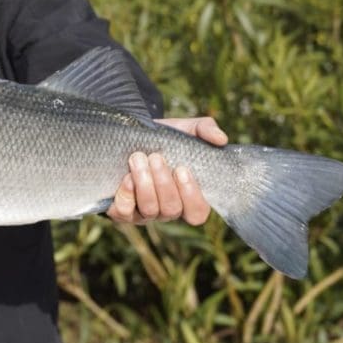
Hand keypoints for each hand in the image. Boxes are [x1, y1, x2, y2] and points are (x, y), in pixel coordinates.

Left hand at [106, 117, 228, 225]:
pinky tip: (126, 177)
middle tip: (156, 157)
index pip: (197, 213)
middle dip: (164, 183)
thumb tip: (221, 139)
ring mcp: (144, 212)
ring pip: (150, 210)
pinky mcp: (122, 210)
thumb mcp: (186, 129)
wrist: (130, 134)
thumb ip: (206, 130)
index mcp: (187, 196)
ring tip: (138, 158)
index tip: (182, 169)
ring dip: (145, 184)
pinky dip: (127, 195)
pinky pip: (124, 212)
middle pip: (172, 209)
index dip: (192, 196)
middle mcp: (167, 209)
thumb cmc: (165, 137)